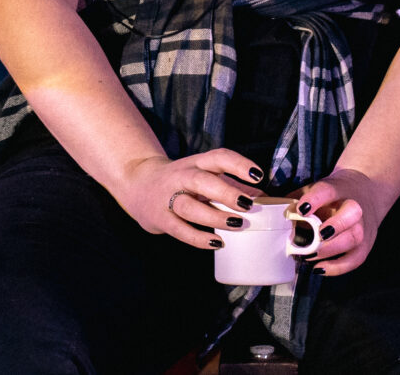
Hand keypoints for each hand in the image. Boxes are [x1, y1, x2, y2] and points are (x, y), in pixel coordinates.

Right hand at [112, 150, 265, 249]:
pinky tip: (217, 242)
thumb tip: (262, 196)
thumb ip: (231, 184)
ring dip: (215, 217)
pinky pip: (180, 230)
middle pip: (202, 181)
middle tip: (247, 204)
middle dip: (225, 192)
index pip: (218, 157)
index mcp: (196, 163)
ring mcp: (168, 198)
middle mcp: (181, 178)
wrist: (138, 184)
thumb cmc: (181, 182)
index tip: (257, 175)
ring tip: (237, 224)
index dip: (238, 164)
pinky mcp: (160, 219)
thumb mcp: (203, 175)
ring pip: (190, 208)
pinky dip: (199, 238)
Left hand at [290, 167, 389, 276]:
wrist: (366, 192)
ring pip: (355, 238)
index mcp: (338, 188)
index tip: (301, 209)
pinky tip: (320, 269)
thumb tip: (274, 214)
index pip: (328, 191)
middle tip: (317, 237)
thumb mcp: (316, 190)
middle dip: (335, 226)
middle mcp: (354, 206)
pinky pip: (356, 259)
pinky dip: (338, 268)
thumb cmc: (333, 194)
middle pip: (352, 214)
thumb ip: (297, 199)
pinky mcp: (366, 244)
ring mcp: (363, 226)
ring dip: (333, 250)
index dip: (315, 200)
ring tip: (312, 256)